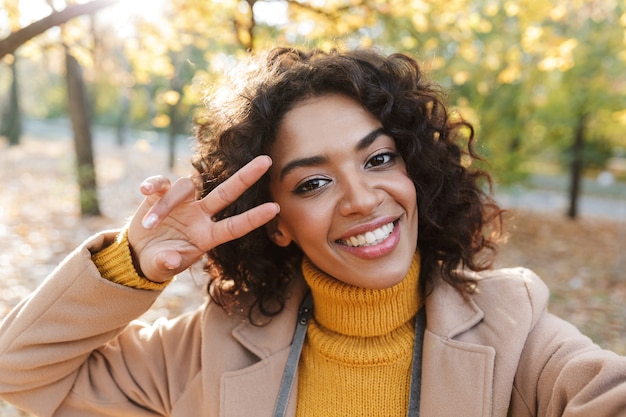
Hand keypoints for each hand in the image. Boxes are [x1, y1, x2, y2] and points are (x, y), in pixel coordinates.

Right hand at [127, 155, 278, 282]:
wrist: (139, 252)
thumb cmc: (159, 261)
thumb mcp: (161, 266)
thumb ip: (166, 264)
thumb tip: (170, 259)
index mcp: (207, 236)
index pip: (235, 226)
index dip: (254, 218)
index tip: (275, 208)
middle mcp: (200, 215)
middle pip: (227, 192)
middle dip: (246, 177)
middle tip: (267, 160)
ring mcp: (183, 202)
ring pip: (184, 188)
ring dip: (165, 205)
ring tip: (150, 225)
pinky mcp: (162, 193)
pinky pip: (161, 183)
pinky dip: (154, 184)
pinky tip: (144, 190)